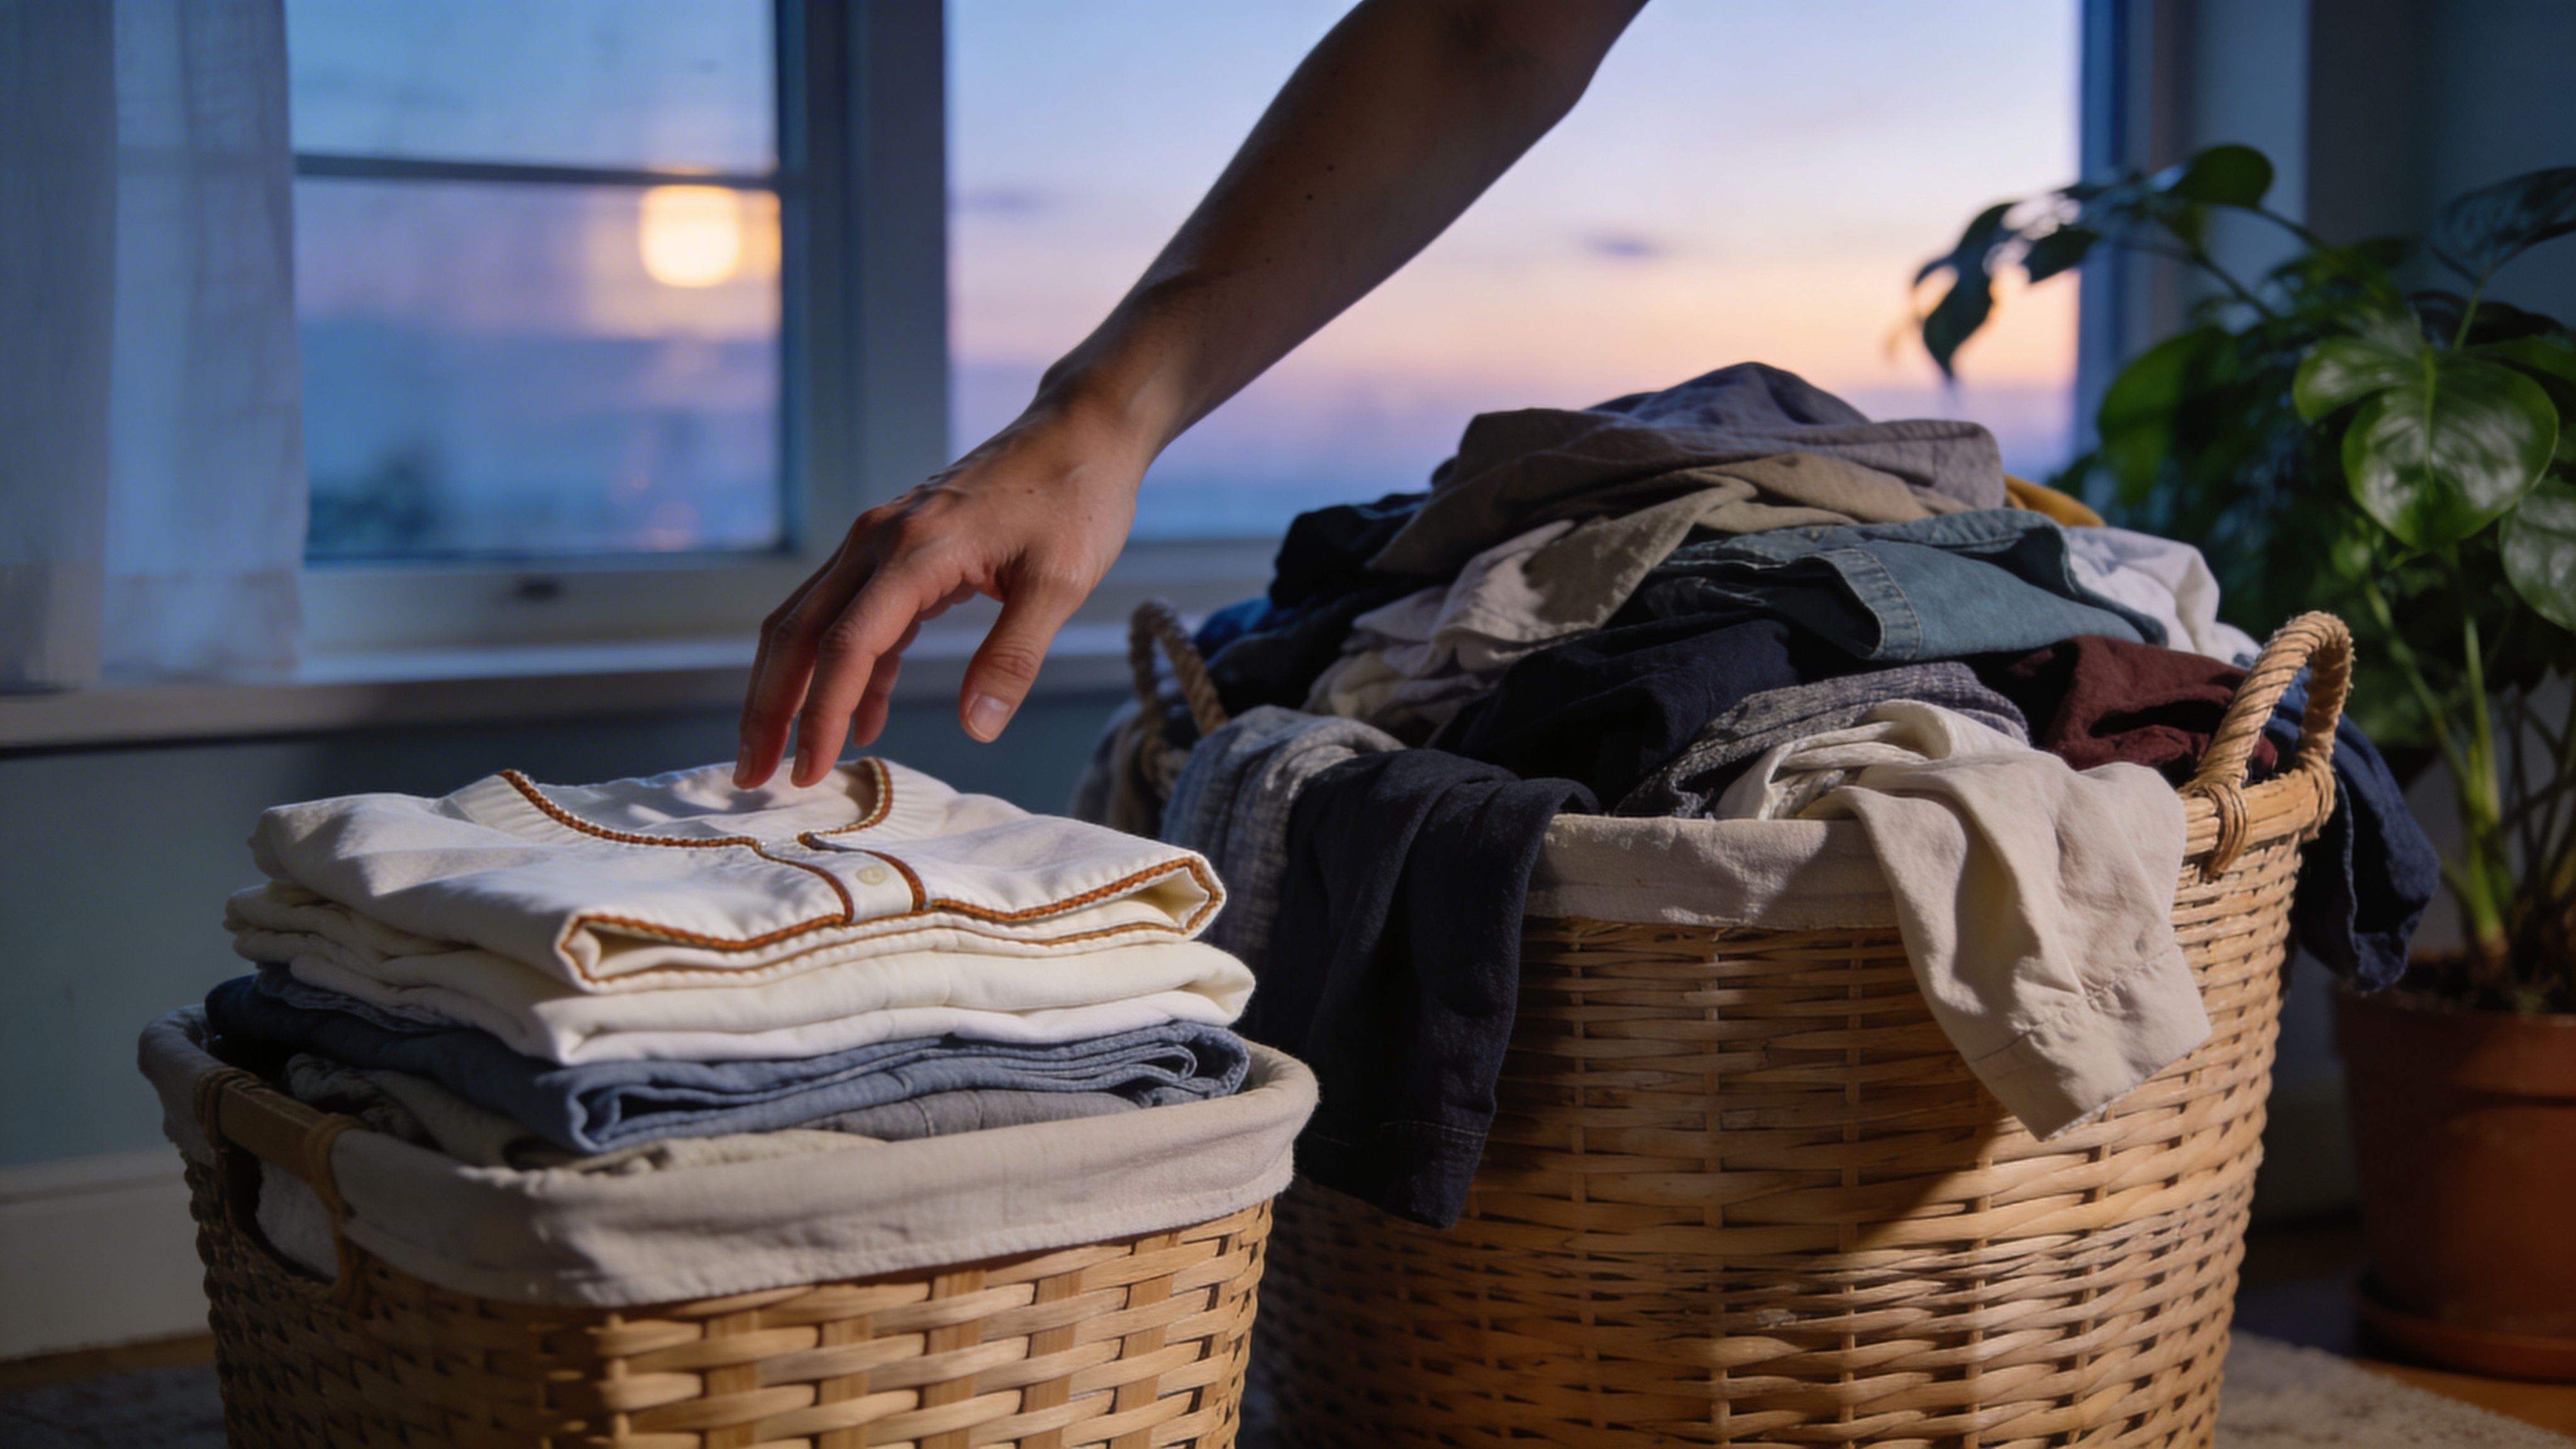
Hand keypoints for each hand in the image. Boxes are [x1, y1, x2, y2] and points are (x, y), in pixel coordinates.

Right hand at [736, 400, 1144, 787]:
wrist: (1081, 431)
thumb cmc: (1076, 498)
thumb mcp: (1060, 582)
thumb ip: (1014, 656)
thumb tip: (978, 727)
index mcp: (913, 550)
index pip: (845, 646)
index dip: (819, 715)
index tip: (807, 772)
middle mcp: (878, 541)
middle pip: (798, 632)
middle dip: (770, 708)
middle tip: (752, 775)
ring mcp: (882, 541)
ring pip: (812, 622)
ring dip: (792, 690)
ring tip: (788, 756)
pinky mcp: (900, 549)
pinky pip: (857, 615)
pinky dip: (853, 669)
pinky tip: (865, 717)